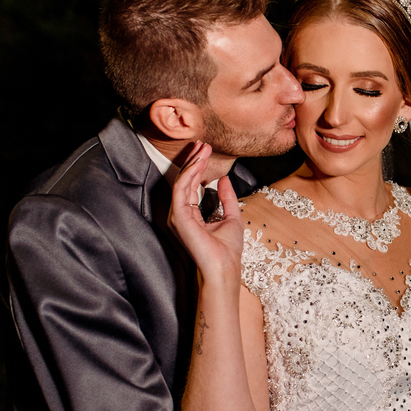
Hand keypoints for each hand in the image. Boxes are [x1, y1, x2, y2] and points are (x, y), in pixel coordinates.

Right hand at [167, 141, 242, 283]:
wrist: (225, 267)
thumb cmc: (227, 250)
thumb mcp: (231, 217)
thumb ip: (226, 198)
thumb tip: (223, 179)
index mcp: (192, 215)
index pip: (192, 185)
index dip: (199, 167)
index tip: (207, 151)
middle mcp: (181, 214)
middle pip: (184, 181)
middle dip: (194, 160)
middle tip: (203, 143)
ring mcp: (178, 215)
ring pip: (181, 181)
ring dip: (192, 163)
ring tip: (203, 148)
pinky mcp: (179, 216)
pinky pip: (181, 189)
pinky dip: (190, 173)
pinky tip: (200, 162)